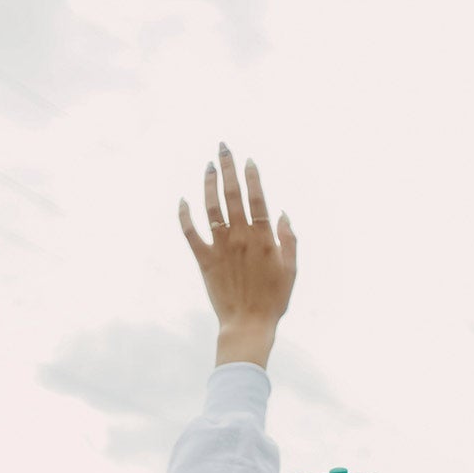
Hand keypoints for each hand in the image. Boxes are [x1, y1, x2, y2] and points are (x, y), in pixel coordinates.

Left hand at [179, 142, 297, 367]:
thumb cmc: (273, 301)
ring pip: (211, 207)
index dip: (252, 177)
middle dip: (227, 167)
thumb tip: (282, 214)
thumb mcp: (291, 272)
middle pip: (232, 194)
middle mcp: (240, 237)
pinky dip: (185, 215)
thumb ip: (288, 241)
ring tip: (208, 166)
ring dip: (208, 183)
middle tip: (223, 147)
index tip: (248, 160)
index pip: (257, 198)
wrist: (248, 325)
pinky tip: (183, 200)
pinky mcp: (205, 260)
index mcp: (263, 238)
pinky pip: (191, 232)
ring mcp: (221, 247)